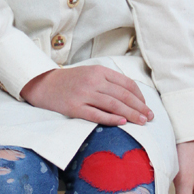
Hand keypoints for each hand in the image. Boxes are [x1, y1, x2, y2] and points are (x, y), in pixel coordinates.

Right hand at [20, 65, 153, 125]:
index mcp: (99, 71)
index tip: (146, 106)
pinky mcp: (74, 108)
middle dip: (139, 107)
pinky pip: (96, 114)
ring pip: (113, 105)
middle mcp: (93, 81)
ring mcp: (83, 94)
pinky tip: (122, 122)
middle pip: (123, 95)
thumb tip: (131, 95)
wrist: (43, 84)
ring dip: (130, 114)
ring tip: (141, 122)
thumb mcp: (90, 73)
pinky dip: (111, 118)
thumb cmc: (70, 81)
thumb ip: (108, 81)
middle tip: (149, 117)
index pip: (126, 83)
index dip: (139, 96)